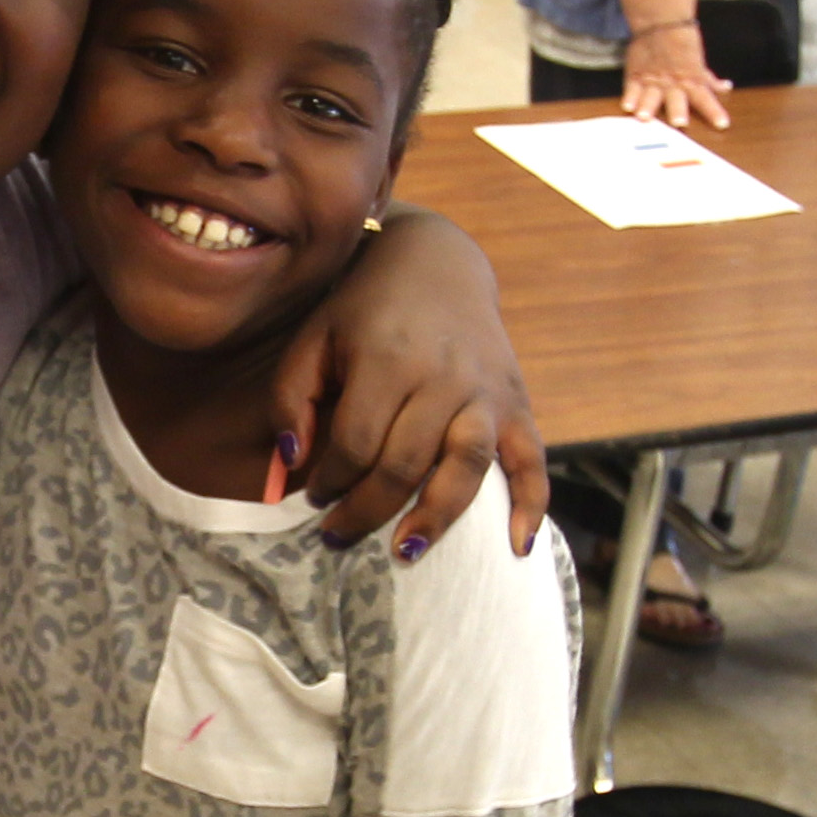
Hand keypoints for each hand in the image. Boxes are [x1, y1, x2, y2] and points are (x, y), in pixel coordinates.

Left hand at [271, 213, 551, 555]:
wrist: (435, 263)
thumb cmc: (362, 310)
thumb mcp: (313, 341)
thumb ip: (291, 404)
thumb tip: (285, 475)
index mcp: (388, 358)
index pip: (355, 443)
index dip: (329, 480)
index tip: (314, 497)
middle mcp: (443, 376)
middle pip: (404, 465)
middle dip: (364, 511)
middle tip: (336, 536)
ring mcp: (485, 391)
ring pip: (465, 467)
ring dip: (435, 517)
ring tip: (404, 553)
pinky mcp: (517, 401)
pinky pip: (531, 459)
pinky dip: (531, 504)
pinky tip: (516, 545)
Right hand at [616, 19, 736, 126]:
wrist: (660, 23)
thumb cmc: (681, 43)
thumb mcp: (698, 63)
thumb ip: (708, 80)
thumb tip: (725, 87)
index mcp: (691, 80)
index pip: (706, 99)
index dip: (714, 112)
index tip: (722, 124)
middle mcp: (673, 84)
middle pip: (677, 101)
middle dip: (677, 111)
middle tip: (679, 122)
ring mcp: (653, 81)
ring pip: (651, 96)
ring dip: (648, 106)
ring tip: (644, 116)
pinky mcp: (636, 77)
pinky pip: (632, 89)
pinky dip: (630, 98)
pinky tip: (627, 107)